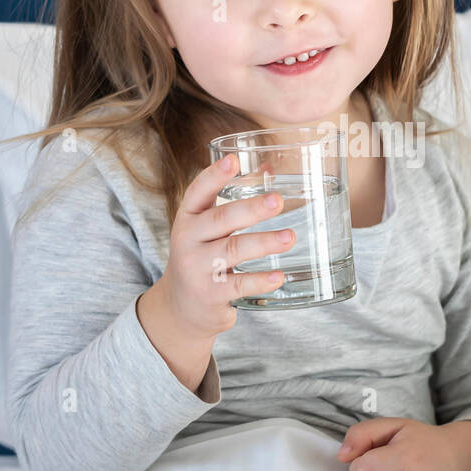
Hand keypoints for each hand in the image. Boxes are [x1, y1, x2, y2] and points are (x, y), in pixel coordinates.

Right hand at [153, 152, 294, 340]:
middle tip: (278, 201)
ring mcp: (198, 269)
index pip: (198, 192)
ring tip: (290, 237)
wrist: (180, 309)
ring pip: (233, 251)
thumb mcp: (208, 230)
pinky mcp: (211, 294)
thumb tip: (270, 167)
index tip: (232, 161)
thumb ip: (235, 200)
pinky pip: (239, 285)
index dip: (214, 176)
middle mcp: (188, 241)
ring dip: (264, 243)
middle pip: (221, 219)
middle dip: (251, 209)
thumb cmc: (202, 258)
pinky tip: (279, 276)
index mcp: (188, 218)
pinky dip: (260, 280)